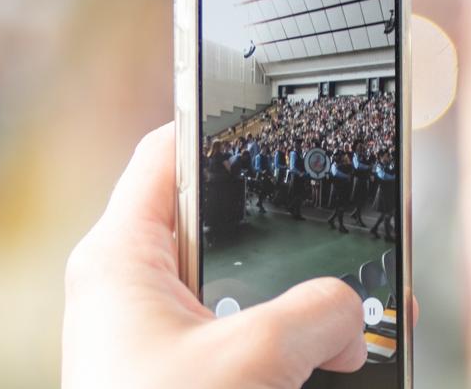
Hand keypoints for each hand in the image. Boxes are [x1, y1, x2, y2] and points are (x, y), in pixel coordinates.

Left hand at [62, 123, 370, 388]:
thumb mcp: (252, 356)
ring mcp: (149, 338)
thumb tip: (351, 314)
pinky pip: (236, 342)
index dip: (219, 123)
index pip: (167, 152)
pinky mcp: (173, 376)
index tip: (267, 110)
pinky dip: (280, 346)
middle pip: (217, 227)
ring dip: (292, 303)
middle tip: (340, 225)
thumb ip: (317, 313)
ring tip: (350, 313)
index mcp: (119, 257)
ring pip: (235, 294)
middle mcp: (128, 291)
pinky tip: (323, 360)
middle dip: (284, 232)